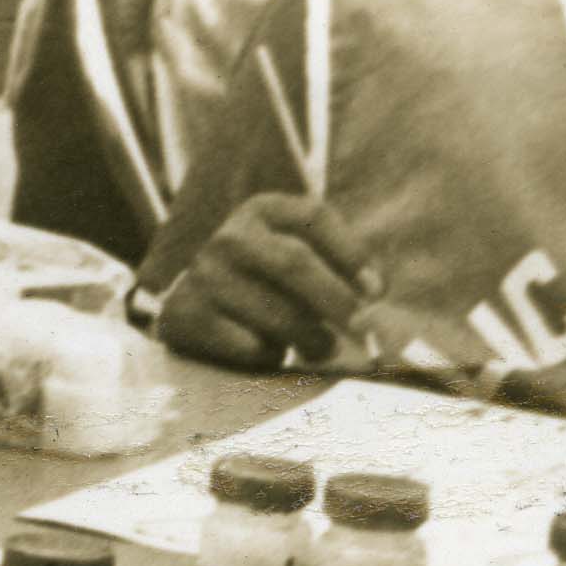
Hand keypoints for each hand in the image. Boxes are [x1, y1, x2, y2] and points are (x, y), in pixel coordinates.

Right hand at [154, 193, 382, 371]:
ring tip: (321, 347)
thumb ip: (341, 269)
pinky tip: (270, 349)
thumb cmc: (266, 280)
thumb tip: (375, 302)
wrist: (195, 302)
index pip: (315, 217)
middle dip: (337, 300)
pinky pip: (250, 346)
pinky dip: (272, 355)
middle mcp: (230, 236)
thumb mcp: (298, 254)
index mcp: (263, 209)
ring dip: (312, 338)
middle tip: (362, 330)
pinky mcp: (188, 315)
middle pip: (295, 263)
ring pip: (277, 314)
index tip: (377, 292)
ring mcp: (205, 276)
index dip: (352, 253)